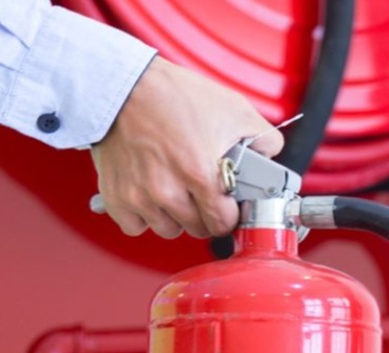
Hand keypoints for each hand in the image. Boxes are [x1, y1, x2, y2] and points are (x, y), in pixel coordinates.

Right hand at [90, 57, 283, 238]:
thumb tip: (272, 157)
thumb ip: (262, 138)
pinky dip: (143, 216)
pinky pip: (135, 226)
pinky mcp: (117, 197)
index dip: (228, 215)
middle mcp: (168, 191)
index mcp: (200, 174)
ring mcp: (140, 197)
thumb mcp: (233, 108)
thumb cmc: (175, 95)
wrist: (125, 86)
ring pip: (167, 230)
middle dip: (204, 214)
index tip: (225, 206)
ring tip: (175, 190)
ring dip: (174, 217)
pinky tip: (150, 195)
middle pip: (197, 230)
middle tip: (200, 192)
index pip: (222, 223)